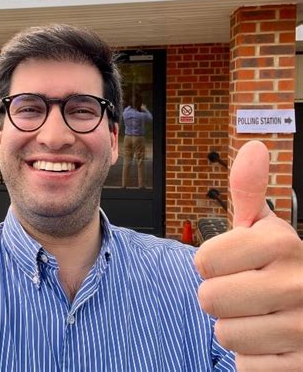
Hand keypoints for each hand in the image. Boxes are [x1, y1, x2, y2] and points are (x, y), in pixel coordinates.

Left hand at [195, 140, 302, 370]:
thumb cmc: (276, 265)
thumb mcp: (263, 226)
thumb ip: (248, 190)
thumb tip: (254, 146)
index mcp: (282, 243)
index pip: (203, 261)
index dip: (211, 264)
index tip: (234, 263)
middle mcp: (299, 283)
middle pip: (208, 299)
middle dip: (219, 297)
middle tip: (245, 293)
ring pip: (224, 335)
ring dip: (235, 329)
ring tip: (259, 316)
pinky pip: (247, 368)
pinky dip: (253, 359)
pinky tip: (273, 343)